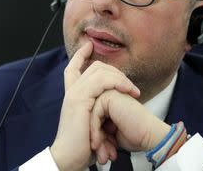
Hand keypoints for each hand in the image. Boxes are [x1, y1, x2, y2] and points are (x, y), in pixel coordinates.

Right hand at [50, 42, 140, 170]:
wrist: (70, 157)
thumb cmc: (82, 145)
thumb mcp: (91, 123)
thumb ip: (97, 111)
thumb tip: (112, 108)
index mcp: (72, 95)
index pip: (73, 68)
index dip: (80, 55)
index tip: (89, 45)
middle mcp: (71, 90)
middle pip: (93, 67)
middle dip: (115, 70)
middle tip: (130, 84)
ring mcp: (75, 93)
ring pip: (99, 71)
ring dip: (120, 77)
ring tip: (133, 90)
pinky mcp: (80, 99)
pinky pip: (101, 81)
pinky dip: (117, 82)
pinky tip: (127, 90)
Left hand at [90, 90, 170, 163]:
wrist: (149, 137)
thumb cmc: (133, 136)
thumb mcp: (108, 132)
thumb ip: (96, 125)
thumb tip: (83, 133)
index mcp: (105, 100)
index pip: (88, 117)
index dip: (93, 135)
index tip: (100, 151)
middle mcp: (105, 94)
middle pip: (87, 116)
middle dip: (93, 137)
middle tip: (100, 154)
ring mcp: (107, 94)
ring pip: (88, 117)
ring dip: (94, 136)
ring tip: (101, 152)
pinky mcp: (109, 96)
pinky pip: (94, 114)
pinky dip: (95, 132)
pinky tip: (99, 144)